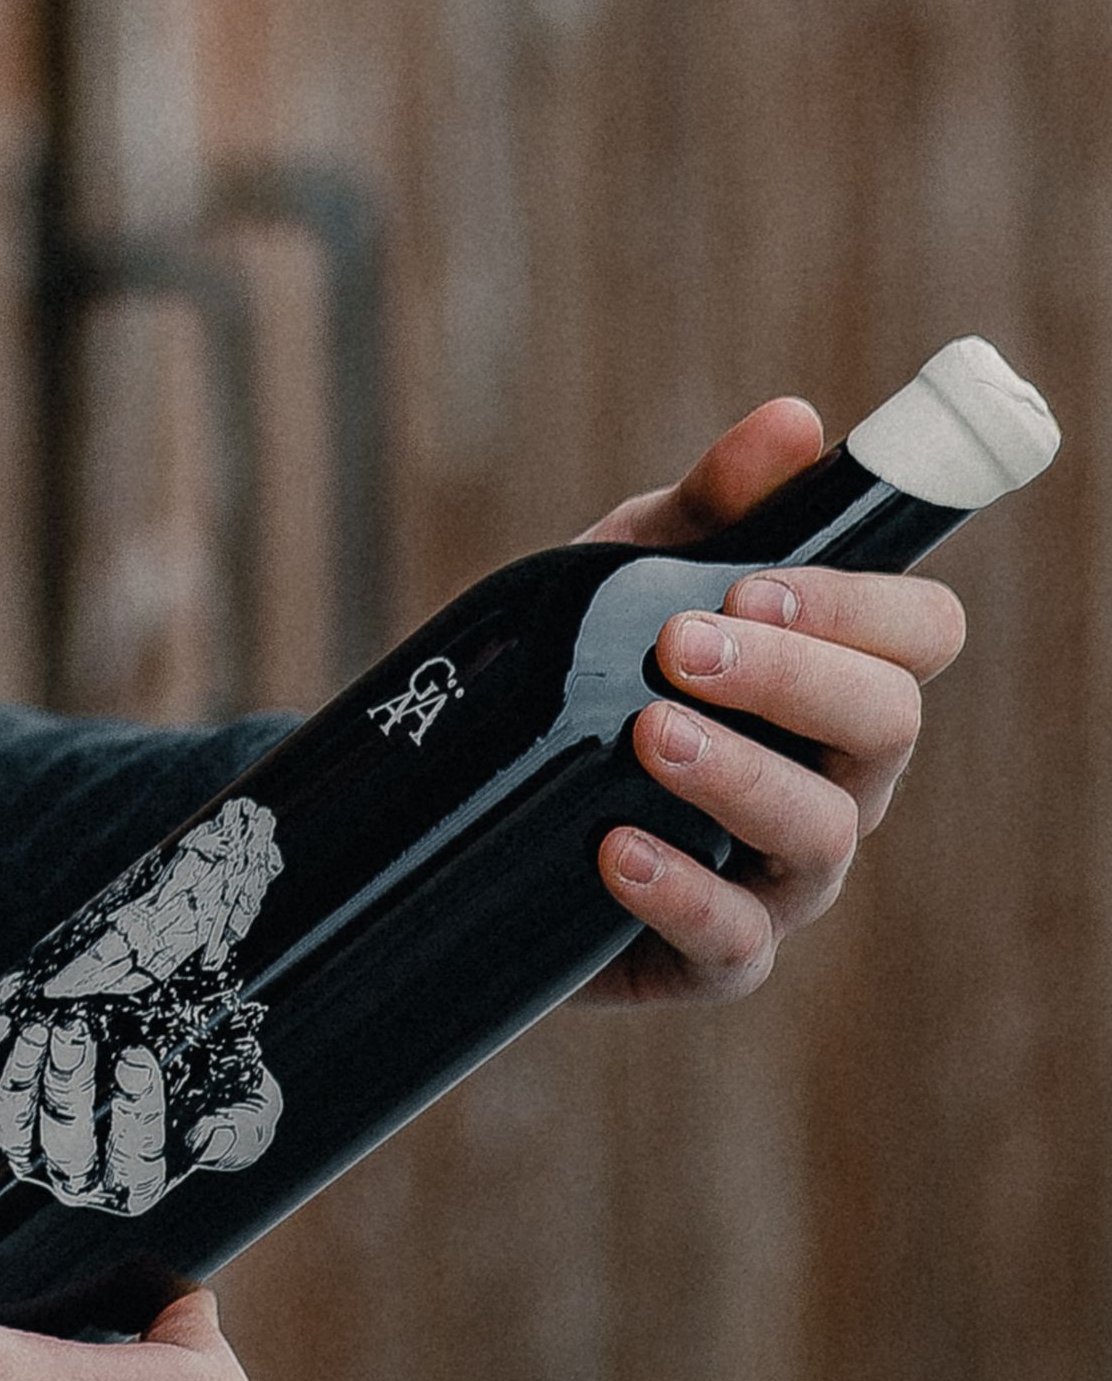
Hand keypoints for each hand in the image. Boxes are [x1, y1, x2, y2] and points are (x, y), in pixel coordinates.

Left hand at [0, 789, 284, 1214]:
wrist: (169, 1051)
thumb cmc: (216, 1089)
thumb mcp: (250, 1107)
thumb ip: (241, 1129)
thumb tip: (206, 1138)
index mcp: (139, 1184)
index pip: (135, 1159)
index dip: (136, 1111)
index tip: (139, 1055)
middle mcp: (83, 1177)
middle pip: (67, 1144)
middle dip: (69, 1085)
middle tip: (74, 1028)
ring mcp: (39, 1152)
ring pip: (18, 1128)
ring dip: (23, 1075)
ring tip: (39, 1024)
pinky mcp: (9, 1120)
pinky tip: (3, 1031)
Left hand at [573, 397, 964, 1005]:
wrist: (461, 800)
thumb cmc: (585, 670)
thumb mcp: (624, 577)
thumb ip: (706, 509)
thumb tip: (793, 423)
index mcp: (836, 681)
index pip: (918, 638)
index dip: (862, 607)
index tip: (756, 584)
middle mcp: (835, 781)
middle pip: (884, 728)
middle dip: (792, 677)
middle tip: (685, 642)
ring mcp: (781, 877)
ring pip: (818, 836)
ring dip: (738, 777)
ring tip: (648, 731)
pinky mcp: (709, 957)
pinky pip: (733, 944)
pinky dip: (679, 897)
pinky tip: (614, 850)